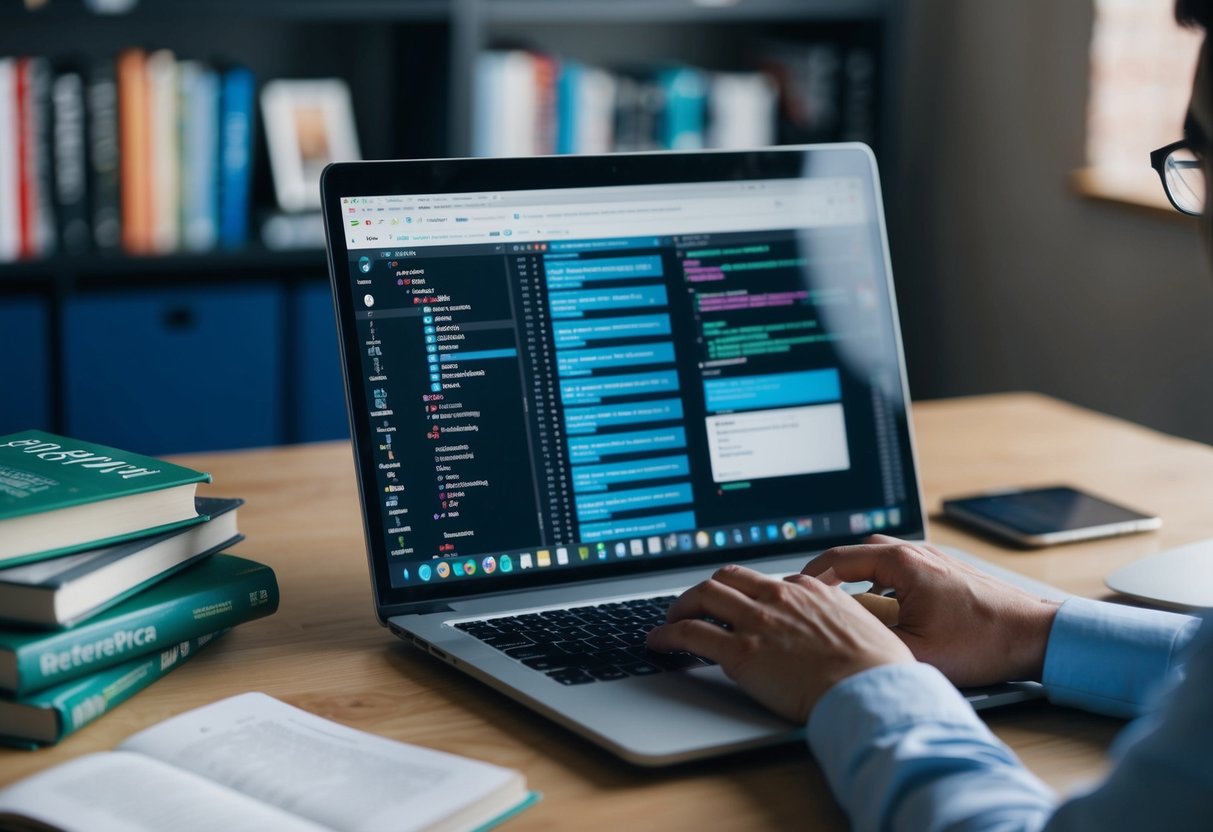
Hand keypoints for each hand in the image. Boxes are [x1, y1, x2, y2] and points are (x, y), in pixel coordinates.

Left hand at [646, 564, 913, 722]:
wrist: (871, 691)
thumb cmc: (878, 672)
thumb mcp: (866, 629)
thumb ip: (843, 622)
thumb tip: (842, 633)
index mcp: (811, 590)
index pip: (766, 581)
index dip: (747, 593)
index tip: (740, 604)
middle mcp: (780, 596)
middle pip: (729, 578)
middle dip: (708, 589)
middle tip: (696, 604)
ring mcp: (757, 621)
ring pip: (704, 596)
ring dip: (682, 606)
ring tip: (671, 620)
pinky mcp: (740, 651)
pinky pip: (691, 633)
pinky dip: (668, 634)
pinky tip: (659, 642)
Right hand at [803, 535, 1060, 686]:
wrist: (1034, 635)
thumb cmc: (983, 641)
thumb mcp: (915, 649)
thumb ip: (869, 635)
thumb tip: (836, 628)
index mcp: (903, 563)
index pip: (838, 558)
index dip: (810, 576)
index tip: (794, 592)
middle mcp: (916, 552)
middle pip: (856, 552)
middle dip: (831, 573)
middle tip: (815, 596)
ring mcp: (932, 559)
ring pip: (879, 558)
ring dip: (858, 576)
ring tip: (845, 603)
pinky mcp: (945, 570)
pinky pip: (900, 567)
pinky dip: (881, 581)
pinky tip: (883, 607)